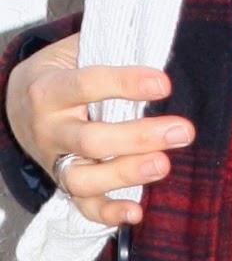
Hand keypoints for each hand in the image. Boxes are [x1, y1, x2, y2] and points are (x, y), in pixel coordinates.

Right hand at [5, 34, 194, 225]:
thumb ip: (103, 52)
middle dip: (140, 137)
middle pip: (92, 140)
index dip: (126, 84)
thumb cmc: (60, 78)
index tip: (164, 84)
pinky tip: (137, 212)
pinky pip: (85, 208)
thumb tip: (150, 46)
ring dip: (127, 174)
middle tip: (183, 131)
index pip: (88, 85)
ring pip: (86, 178)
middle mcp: (50, 131)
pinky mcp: (66, 188)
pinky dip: (110, 214)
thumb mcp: (70, 56)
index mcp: (49, 91)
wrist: (19, 110)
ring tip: (164, 165)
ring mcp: (57, 163)